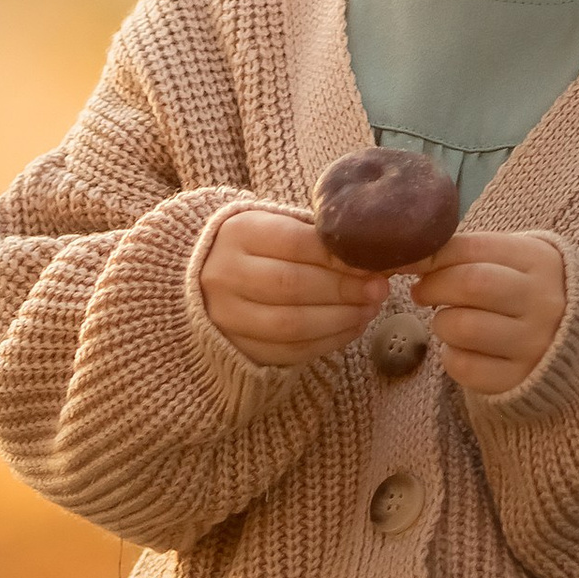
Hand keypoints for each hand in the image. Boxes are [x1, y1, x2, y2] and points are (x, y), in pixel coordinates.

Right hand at [198, 203, 387, 367]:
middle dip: (343, 289)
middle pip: (292, 285)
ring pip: (291, 324)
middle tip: (379, 289)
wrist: (199, 281)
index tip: (370, 261)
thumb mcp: (271, 225)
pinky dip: (326, 342)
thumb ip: (312, 236)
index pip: (292, 242)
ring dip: (339, 319)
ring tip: (369, 310)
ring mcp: (228, 317)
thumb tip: (367, 252)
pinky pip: (288, 352)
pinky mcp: (237, 349)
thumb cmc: (253, 247)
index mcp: (238, 233)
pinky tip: (350, 328)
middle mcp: (225, 275)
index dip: (335, 255)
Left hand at [411, 230, 567, 397]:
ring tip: (446, 319)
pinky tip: (459, 347)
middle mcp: (542, 301)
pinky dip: (450, 356)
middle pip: (471, 285)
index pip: (475, 248)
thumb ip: (467, 252)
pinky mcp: (519, 380)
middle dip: (433, 286)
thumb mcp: (510, 259)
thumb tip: (412, 255)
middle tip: (421, 291)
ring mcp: (533, 345)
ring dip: (441, 322)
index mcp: (537, 261)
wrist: (572, 340)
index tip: (415, 261)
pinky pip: (466, 368)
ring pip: (464, 328)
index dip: (435, 254)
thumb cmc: (524, 289)